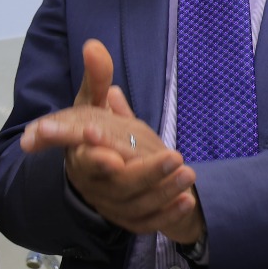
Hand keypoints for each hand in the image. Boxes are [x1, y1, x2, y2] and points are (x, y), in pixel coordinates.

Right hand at [20, 40, 201, 239]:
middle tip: (174, 157)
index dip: (92, 154)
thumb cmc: (101, 133)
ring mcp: (108, 203)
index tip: (105, 145)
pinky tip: (186, 200)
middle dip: (144, 173)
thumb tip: (93, 46)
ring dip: (163, 190)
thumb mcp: (96, 104)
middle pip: (114, 183)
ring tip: (188, 173)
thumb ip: (96, 78)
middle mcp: (90, 181)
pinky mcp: (128, 219)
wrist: (109, 168)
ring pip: (134, 204)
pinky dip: (167, 214)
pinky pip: (147, 222)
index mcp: (79, 153)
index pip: (81, 156)